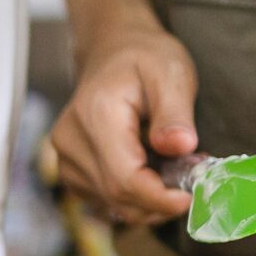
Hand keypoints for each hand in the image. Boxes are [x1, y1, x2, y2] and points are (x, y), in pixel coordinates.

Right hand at [47, 21, 200, 224]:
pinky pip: (103, 200)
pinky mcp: (69, 169)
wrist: (112, 53)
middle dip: (158, 200)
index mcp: (97, 115)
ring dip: (147, 200)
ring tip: (171, 171)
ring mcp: (65, 157)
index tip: (190, 197)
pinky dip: (132, 197)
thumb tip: (180, 146)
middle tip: (190, 181)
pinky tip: (149, 173)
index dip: (158, 197)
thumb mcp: (171, 73)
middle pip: (116, 195)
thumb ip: (175, 112)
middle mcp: (71, 140)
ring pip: (110, 202)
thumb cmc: (144, 59)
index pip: (124, 178)